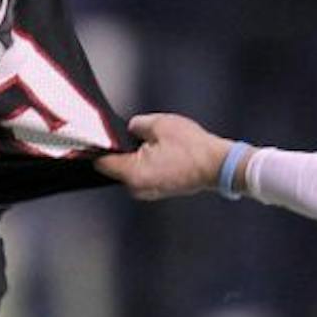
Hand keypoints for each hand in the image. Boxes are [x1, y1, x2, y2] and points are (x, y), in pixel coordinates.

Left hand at [97, 112, 234, 199]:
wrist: (217, 165)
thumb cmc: (192, 148)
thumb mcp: (159, 124)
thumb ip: (136, 125)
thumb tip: (131, 128)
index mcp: (132, 173)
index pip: (102, 161)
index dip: (99, 146)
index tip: (100, 136)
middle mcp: (137, 188)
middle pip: (117, 166)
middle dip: (123, 149)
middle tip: (138, 135)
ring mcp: (149, 192)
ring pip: (132, 170)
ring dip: (138, 156)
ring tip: (156, 143)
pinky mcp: (159, 190)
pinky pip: (146, 174)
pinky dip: (149, 163)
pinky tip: (163, 152)